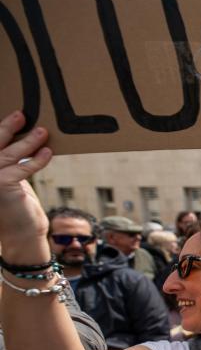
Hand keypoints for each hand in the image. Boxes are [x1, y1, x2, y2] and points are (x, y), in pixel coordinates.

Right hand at [0, 111, 52, 254]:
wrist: (20, 235)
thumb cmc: (15, 207)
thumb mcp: (9, 180)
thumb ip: (9, 162)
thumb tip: (21, 136)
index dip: (0, 131)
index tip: (12, 117)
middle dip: (5, 127)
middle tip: (21, 114)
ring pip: (9, 154)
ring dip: (28, 141)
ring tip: (43, 131)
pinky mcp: (2, 186)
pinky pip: (23, 168)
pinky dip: (37, 160)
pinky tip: (47, 152)